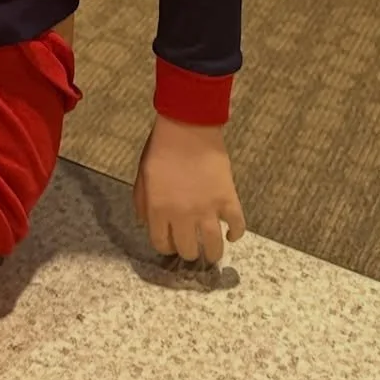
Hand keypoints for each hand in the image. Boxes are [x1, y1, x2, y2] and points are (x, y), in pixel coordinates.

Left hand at [134, 116, 245, 266]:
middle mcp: (182, 216)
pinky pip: (237, 225)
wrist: (187, 126)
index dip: (166, 247)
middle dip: (188, 252)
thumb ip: (143, 203)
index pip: (162, 244)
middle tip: (191, 247)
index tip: (171, 244)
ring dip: (212, 254)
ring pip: (213, 246)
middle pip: (187, 249)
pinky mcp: (227, 199)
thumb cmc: (161, 148)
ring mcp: (207, 209)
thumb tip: (147, 224)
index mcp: (159, 210)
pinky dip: (236, 234)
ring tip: (212, 253)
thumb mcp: (142, 176)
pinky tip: (231, 235)